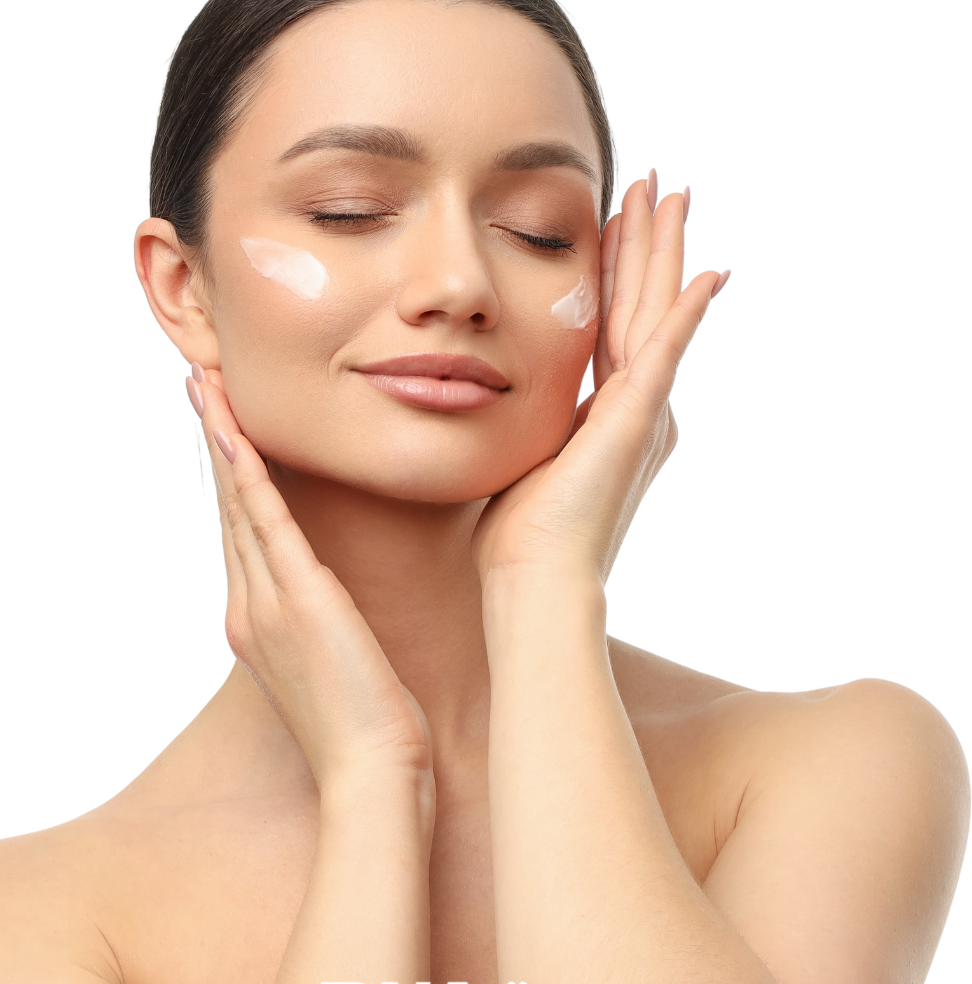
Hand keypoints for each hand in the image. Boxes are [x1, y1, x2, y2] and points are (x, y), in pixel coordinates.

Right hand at [187, 367, 434, 791]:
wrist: (371, 772)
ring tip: (206, 388)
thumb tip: (330, 596)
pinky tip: (238, 435)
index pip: (242, 531)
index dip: (230, 475)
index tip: (222, 426)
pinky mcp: (298, 603)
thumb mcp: (337, 660)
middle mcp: (249, 607)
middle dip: (215, 444)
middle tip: (199, 385)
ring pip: (239, 506)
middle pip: (229, 508)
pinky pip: (267, 526)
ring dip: (222, 443)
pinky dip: (249, 477)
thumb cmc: (365, 722)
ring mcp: (266, 605)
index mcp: (258, 619)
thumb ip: (322, 619)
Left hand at [473, 173, 728, 585]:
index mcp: (608, 413)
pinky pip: (667, 354)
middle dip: (646, 243)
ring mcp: (642, 412)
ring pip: (655, 312)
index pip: (612, 323)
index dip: (616, 271)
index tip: (615, 223)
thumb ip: (530, 421)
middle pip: (641, 305)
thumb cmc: (518, 533)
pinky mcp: (637, 421)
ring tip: (672, 195)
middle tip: (657, 186)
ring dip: (663, 253)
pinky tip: (711, 273)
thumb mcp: (524, 455)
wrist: (534, 576)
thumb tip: (494, 400)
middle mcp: (635, 407)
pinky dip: (689, 315)